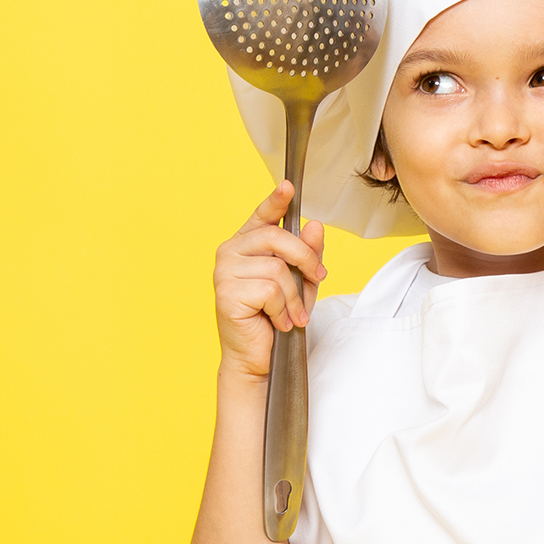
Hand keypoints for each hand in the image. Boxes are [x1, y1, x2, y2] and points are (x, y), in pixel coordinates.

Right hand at [213, 181, 326, 379]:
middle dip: (306, 259)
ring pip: (277, 269)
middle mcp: (230, 252)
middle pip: (277, 238)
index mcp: (246, 244)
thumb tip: (315, 225)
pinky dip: (283, 309)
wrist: (257, 357)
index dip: (276, 201)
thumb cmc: (276, 317)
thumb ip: (308, 254)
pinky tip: (278, 321)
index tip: (289, 186)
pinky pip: (270, 291)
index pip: (262, 216)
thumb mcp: (301, 282)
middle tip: (318, 279)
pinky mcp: (226, 293)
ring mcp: (224, 271)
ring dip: (294, 296)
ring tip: (292, 314)